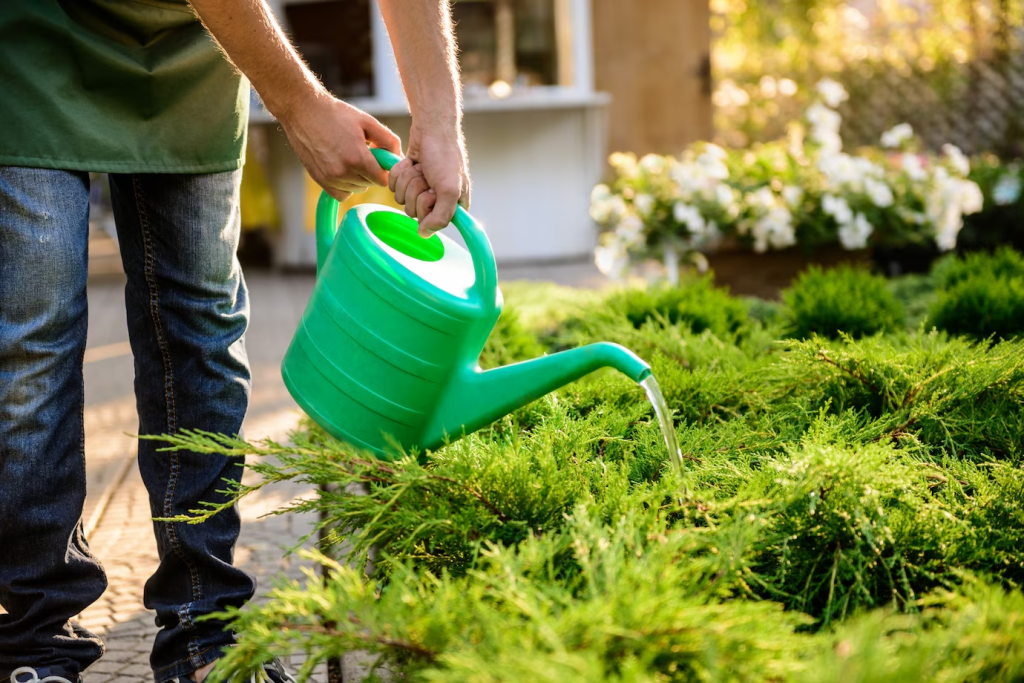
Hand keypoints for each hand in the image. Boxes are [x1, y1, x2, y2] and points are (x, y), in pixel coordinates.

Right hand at [277, 92, 401, 201]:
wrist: (303, 110)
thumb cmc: (336, 114)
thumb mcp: (367, 121)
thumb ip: (388, 140)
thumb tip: (398, 157)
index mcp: (357, 157)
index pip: (383, 180)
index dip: (384, 169)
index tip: (380, 159)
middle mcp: (343, 172)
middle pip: (370, 184)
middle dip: (372, 171)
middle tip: (364, 153)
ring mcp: (330, 178)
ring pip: (357, 188)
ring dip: (358, 177)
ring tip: (350, 156)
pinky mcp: (319, 180)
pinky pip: (342, 194)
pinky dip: (346, 186)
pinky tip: (343, 169)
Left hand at [388, 123, 469, 236]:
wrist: (431, 127)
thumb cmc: (445, 156)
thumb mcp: (449, 190)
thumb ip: (441, 217)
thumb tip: (424, 234)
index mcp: (453, 205)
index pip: (433, 222)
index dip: (428, 206)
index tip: (434, 193)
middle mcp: (438, 199)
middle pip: (414, 211)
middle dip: (416, 190)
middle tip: (427, 176)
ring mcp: (421, 188)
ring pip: (402, 198)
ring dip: (408, 179)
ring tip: (420, 167)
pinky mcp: (408, 178)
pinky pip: (394, 185)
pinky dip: (400, 172)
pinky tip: (411, 162)